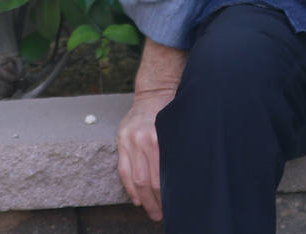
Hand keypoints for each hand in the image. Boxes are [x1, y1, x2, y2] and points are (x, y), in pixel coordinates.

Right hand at [117, 87, 173, 219]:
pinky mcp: (121, 140)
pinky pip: (123, 170)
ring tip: (152, 211)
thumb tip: (184, 178)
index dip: (166, 194)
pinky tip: (137, 200)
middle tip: (163, 215)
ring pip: (134, 179)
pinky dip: (129, 188)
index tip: (174, 206)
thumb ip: (177, 149)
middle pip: (147, 180)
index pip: (161, 175)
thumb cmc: (173, 110)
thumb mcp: (179, 127)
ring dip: (143, 199)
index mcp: (159, 137)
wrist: (155, 89)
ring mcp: (129, 140)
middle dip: (155, 201)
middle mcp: (142, 139)